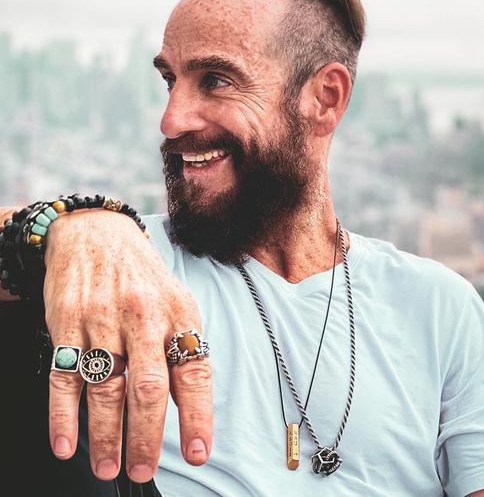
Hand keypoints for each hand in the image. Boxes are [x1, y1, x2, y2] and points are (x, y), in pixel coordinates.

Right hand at [43, 209, 211, 482]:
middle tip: (143, 471)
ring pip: (105, 387)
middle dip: (147, 436)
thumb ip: (183, 350)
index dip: (198, 416)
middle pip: (148, 387)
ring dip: (105, 435)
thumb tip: (189, 407)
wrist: (98, 234)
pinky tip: (66, 443)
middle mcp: (144, 316)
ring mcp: (102, 318)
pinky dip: (63, 414)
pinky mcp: (66, 321)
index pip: (194, 372)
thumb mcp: (176, 304)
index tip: (198, 453)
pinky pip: (64, 374)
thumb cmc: (144, 280)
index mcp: (180, 313)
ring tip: (108, 466)